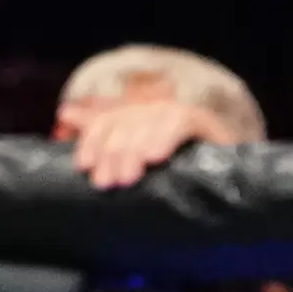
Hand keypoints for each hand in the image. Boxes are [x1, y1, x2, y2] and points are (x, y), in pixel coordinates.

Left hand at [59, 92, 233, 189]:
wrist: (228, 182)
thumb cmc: (175, 177)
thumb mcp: (134, 160)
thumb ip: (101, 133)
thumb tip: (64, 113)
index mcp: (135, 118)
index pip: (108, 120)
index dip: (93, 140)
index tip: (84, 165)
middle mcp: (154, 109)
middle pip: (127, 123)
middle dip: (113, 153)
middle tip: (106, 183)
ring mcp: (179, 113)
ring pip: (150, 123)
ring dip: (135, 150)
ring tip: (128, 177)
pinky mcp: (204, 121)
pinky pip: (180, 123)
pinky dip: (165, 137)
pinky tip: (155, 157)